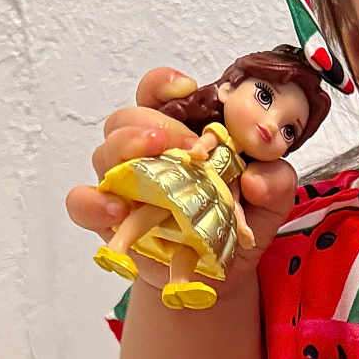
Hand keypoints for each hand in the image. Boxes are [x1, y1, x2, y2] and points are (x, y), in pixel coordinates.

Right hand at [66, 66, 297, 291]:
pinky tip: (116, 210)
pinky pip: (82, 202)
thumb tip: (257, 180)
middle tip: (190, 147)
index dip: (164, 84)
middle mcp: (144, 151)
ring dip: (126, 152)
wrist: (219, 273)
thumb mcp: (271, 201)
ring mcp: (122, 183)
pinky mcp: (107, 218)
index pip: (158, 93)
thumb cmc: (237, 223)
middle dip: (155, 125)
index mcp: (179, 132)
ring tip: (157, 172)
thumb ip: (276, 181)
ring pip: (104, 152)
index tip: (187, 88)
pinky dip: (92, 203)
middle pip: (127, 119)